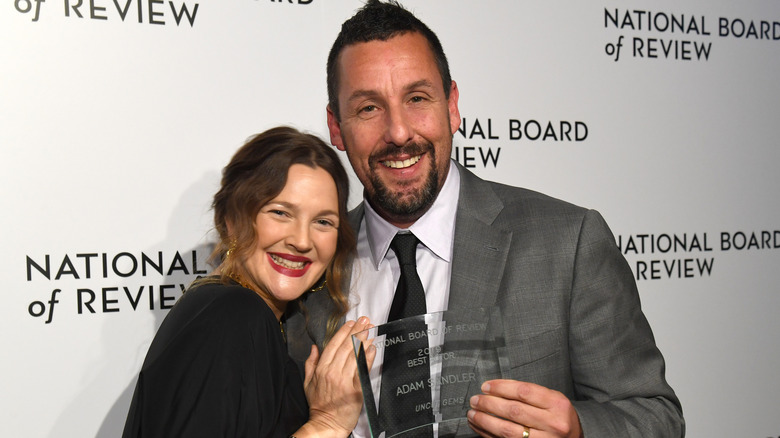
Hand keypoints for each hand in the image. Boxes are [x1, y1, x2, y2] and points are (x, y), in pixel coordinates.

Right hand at [297, 317, 375, 437]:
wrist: (326, 424)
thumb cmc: (318, 404)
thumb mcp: (308, 382)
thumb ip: (311, 363)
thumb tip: (314, 347)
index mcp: (321, 369)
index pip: (333, 345)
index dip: (343, 332)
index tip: (351, 322)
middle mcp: (333, 372)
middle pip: (346, 347)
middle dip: (357, 331)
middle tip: (366, 321)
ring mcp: (344, 381)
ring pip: (355, 356)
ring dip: (364, 341)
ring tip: (371, 330)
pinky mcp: (355, 389)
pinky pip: (362, 370)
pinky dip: (367, 358)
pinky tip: (372, 348)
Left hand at [467, 380, 582, 437]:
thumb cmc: (558, 416)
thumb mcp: (552, 399)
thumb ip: (530, 393)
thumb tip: (495, 388)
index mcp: (557, 404)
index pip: (524, 392)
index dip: (501, 387)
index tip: (486, 386)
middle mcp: (552, 423)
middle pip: (514, 411)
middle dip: (489, 404)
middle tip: (475, 399)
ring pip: (508, 430)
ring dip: (485, 421)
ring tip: (473, 413)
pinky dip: (489, 434)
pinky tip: (480, 427)